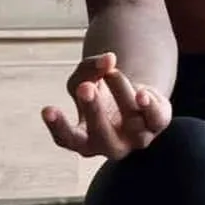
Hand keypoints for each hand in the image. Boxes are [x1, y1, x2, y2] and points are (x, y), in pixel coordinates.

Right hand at [42, 52, 171, 160]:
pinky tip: (142, 94)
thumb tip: (108, 59)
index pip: (67, 140)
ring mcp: (136, 138)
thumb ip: (90, 68)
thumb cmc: (102, 92)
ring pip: (129, 118)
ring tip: (110, 71)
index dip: (58, 127)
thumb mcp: (88, 77)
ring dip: (119, 90)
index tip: (47, 108)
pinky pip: (155, 119)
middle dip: (93, 110)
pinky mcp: (157, 124)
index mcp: (84, 140)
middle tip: (85, 87)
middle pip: (100, 135)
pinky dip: (149, 107)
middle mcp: (110, 145)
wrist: (135, 94)